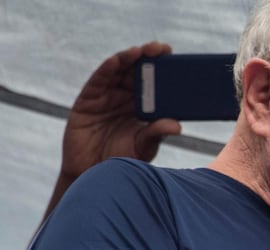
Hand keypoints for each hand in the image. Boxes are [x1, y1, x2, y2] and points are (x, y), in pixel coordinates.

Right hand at [61, 41, 181, 182]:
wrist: (94, 176)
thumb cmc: (122, 162)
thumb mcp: (144, 147)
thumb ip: (156, 134)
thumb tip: (177, 125)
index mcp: (143, 107)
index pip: (155, 83)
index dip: (164, 69)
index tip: (176, 59)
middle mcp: (125, 98)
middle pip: (138, 72)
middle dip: (149, 58)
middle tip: (161, 49)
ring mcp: (106, 97)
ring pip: (119, 71)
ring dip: (130, 58)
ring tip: (142, 51)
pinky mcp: (88, 100)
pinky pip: (99, 80)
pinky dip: (108, 68)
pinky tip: (119, 60)